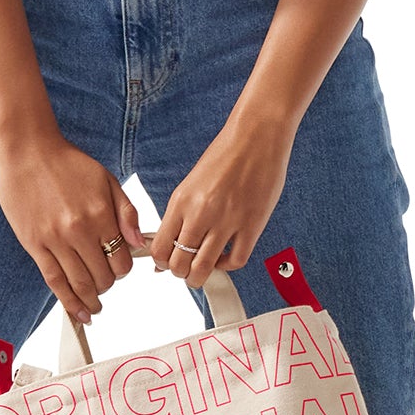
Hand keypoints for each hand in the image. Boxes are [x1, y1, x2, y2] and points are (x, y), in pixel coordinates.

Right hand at [0, 129, 150, 322]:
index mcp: (100, 214)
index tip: (119, 269)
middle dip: (108, 285)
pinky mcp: (34, 244)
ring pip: (79, 283)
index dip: (124, 270)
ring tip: (95, 307)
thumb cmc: (68, 163)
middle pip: (102, 276)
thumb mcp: (107, 180)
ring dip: (91, 300)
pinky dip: (68, 302)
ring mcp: (55, 240)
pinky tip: (79, 313)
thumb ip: (127, 212)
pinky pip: (54, 281)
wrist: (27, 151)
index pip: (122, 259)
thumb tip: (140, 243)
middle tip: (106, 284)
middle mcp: (79, 231)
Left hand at [152, 113, 294, 285]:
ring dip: (200, 277)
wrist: (255, 136)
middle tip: (185, 271)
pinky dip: (228, 266)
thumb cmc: (223, 156)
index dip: (161, 263)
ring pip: (204, 268)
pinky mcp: (252, 225)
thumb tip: (169, 243)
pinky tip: (226, 257)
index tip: (166, 264)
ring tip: (202, 273)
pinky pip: (236, 260)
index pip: (159, 248)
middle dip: (180, 274)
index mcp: (181, 201)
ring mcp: (227, 221)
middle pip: (179, 264)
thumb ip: (180, 214)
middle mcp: (201, 213)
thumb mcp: (191, 183)